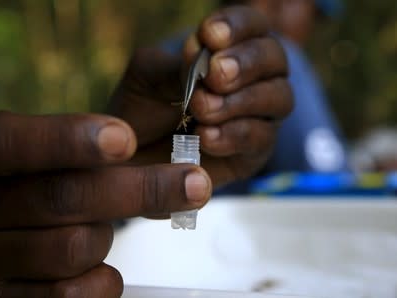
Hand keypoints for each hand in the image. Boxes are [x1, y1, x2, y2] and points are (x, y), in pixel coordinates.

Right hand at [0, 112, 210, 296]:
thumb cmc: (23, 184)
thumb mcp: (33, 153)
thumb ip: (80, 139)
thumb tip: (159, 121)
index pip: (14, 143)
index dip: (69, 139)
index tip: (126, 138)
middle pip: (63, 197)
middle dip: (141, 189)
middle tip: (196, 183)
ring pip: (72, 247)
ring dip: (107, 236)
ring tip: (103, 226)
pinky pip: (69, 295)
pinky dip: (101, 280)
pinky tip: (100, 266)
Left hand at [111, 5, 292, 185]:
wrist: (138, 155)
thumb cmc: (145, 107)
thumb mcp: (146, 78)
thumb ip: (171, 64)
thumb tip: (200, 56)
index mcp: (230, 49)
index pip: (250, 24)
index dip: (237, 25)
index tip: (208, 35)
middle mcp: (253, 78)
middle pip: (275, 57)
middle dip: (244, 63)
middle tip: (214, 74)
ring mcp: (259, 115)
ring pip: (279, 97)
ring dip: (240, 101)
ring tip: (201, 108)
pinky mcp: (254, 150)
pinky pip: (261, 138)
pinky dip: (234, 134)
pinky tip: (204, 136)